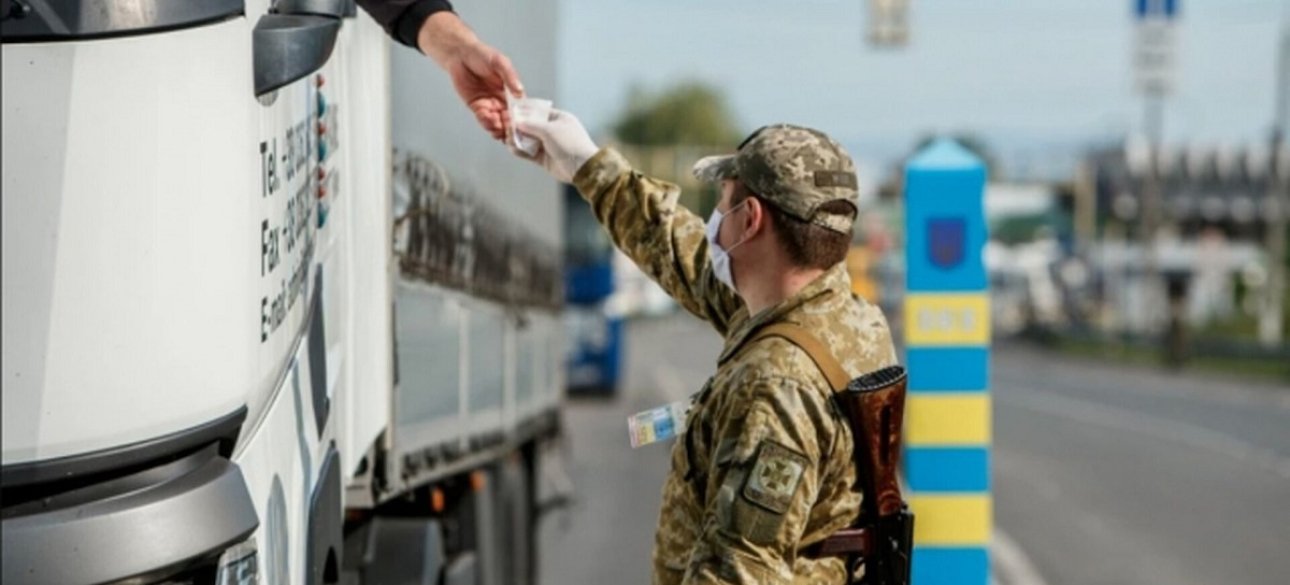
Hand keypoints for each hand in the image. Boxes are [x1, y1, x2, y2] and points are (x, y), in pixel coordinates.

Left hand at [418, 12, 523, 140]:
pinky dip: (487, 122)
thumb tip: (520, 91)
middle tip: (509, 128)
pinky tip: (489, 120)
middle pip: (509, 119)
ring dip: (499, 128)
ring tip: (498, 127)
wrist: (460, 54)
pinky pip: (483, 119)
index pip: (520, 108)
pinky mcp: (477, 107)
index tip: (521, 122)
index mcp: (512, 90)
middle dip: (510, 126)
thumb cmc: (482, 54)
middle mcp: (502, 100)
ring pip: (497, 122)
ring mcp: (490, 104)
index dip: (521, 117)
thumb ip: (510, 76)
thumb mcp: (500, 62)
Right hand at [513, 110, 599, 182]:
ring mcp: (548, 145)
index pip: (538, 111)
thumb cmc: (570, 143)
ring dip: (517, 139)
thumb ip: (531, 125)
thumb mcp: (550, 130)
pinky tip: (512, 148)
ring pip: (528, 140)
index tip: (511, 112)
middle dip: (518, 127)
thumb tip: (516, 122)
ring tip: (508, 139)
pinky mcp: (544, 158)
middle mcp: (552, 130)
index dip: (525, 112)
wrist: (581, 167)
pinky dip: (520, 150)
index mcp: (558, 118)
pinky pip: (528, 152)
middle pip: (530, 126)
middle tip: (507, 127)